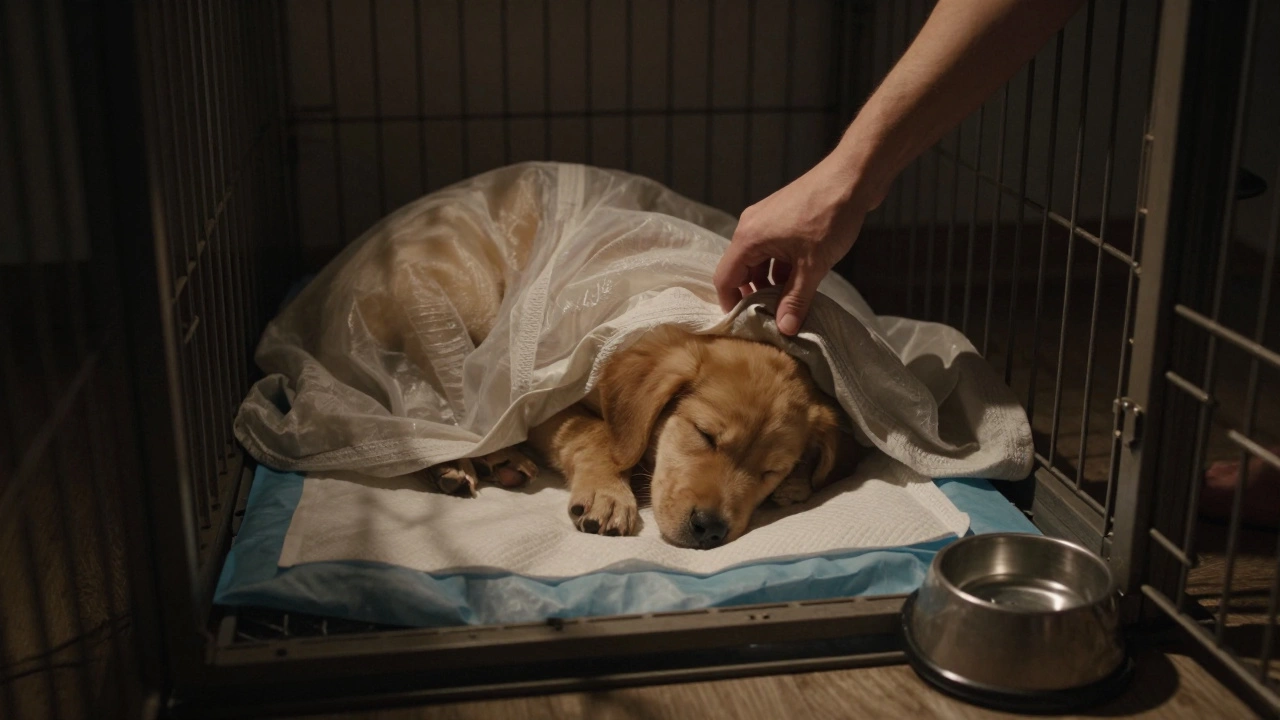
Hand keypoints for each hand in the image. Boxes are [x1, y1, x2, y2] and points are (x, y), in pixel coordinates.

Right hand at [713, 158, 873, 334]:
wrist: (854, 176)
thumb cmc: (830, 216)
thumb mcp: (813, 265)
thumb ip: (796, 298)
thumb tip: (785, 329)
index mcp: (749, 238)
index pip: (725, 278)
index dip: (730, 304)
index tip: (743, 325)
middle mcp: (751, 227)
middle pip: (740, 270)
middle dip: (752, 295)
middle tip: (769, 319)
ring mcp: (767, 220)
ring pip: (758, 260)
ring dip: (769, 283)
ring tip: (786, 305)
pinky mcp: (783, 218)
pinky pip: (772, 249)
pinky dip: (780, 268)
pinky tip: (798, 282)